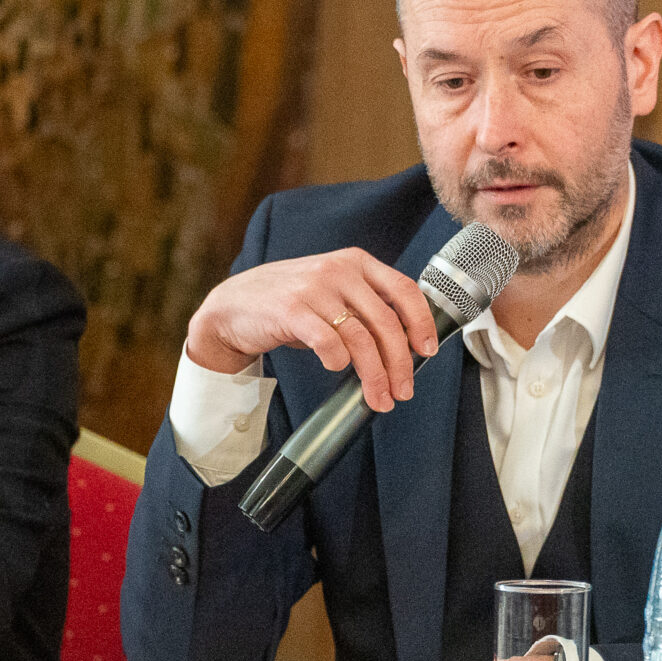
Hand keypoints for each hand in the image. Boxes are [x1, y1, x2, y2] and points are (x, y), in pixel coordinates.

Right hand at [184, 248, 439, 411]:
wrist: (233, 306)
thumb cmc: (290, 304)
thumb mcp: (332, 292)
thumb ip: (364, 306)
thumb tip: (406, 346)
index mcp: (355, 262)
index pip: (404, 289)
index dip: (422, 323)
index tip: (428, 352)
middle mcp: (338, 270)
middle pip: (386, 322)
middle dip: (400, 363)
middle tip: (403, 390)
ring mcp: (314, 288)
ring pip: (361, 338)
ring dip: (374, 375)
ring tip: (378, 398)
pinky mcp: (291, 310)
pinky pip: (329, 343)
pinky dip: (338, 362)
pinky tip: (335, 368)